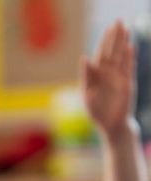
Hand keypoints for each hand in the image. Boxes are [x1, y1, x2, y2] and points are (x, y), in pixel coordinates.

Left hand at [80, 20, 134, 139]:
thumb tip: (84, 57)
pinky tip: (130, 46)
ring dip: (123, 43)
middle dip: (114, 37)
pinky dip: (129, 57)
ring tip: (125, 28)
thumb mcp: (88, 94)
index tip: (106, 30)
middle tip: (117, 21)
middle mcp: (108, 75)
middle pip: (112, 52)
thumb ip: (86, 76)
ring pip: (121, 57)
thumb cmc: (97, 113)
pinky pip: (128, 67)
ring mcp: (118, 78)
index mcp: (96, 77)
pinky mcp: (127, 83)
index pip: (100, 56)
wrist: (111, 125)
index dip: (103, 43)